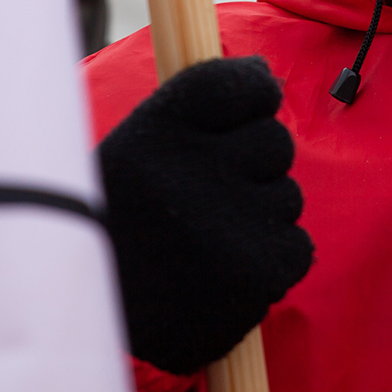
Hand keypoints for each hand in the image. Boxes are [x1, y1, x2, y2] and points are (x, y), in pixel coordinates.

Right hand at [98, 57, 313, 374]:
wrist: (93, 316)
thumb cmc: (123, 224)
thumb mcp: (135, 151)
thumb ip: (195, 113)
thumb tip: (265, 76)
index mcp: (157, 131)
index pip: (233, 82)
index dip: (255, 90)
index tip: (257, 101)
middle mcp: (194, 168)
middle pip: (275, 139)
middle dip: (257, 165)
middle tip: (213, 196)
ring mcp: (229, 222)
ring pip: (288, 196)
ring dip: (262, 217)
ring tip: (210, 241)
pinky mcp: (257, 272)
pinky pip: (298, 247)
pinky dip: (272, 262)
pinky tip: (228, 272)